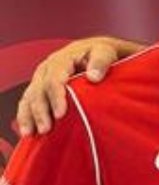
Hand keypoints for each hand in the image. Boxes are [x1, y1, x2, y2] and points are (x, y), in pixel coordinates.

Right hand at [16, 37, 130, 136]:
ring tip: (31, 133)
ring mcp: (41, 78)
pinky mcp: (40, 87)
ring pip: (30, 97)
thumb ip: (101, 62)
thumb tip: (93, 77)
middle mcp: (47, 68)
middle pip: (39, 90)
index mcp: (62, 59)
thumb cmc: (102, 53)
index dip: (56, 97)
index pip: (54, 78)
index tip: (60, 114)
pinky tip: (27, 132)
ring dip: (30, 116)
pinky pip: (27, 102)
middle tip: (46, 129)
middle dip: (40, 111)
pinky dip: (25, 116)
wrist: (96, 51)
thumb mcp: (106, 52)